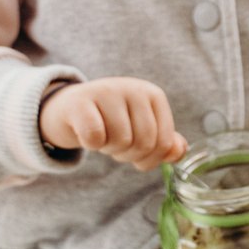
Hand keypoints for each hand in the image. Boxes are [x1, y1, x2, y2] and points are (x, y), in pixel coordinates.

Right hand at [37, 77, 186, 168]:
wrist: (69, 108)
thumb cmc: (110, 121)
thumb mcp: (140, 129)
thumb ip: (164, 142)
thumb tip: (180, 152)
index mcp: (154, 95)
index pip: (164, 142)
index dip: (150, 160)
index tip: (137, 156)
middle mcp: (134, 88)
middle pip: (144, 143)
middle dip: (128, 156)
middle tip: (115, 146)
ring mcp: (107, 91)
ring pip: (120, 141)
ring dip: (109, 150)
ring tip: (103, 137)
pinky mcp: (81, 101)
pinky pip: (95, 136)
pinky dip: (91, 145)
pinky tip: (86, 135)